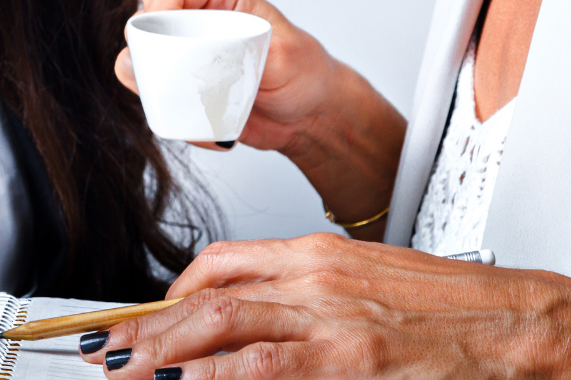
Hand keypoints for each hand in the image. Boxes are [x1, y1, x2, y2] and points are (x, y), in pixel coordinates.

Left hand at [80, 234, 570, 379]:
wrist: (516, 322)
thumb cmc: (447, 306)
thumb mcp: (363, 283)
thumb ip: (305, 293)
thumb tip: (247, 319)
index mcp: (315, 253)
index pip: (221, 261)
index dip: (172, 291)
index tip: (143, 316)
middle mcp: (313, 276)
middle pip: (209, 291)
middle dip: (148, 322)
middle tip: (104, 345)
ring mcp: (330, 317)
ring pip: (224, 321)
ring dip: (164, 347)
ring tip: (121, 367)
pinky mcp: (354, 359)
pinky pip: (269, 365)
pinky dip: (219, 375)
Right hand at [115, 0, 340, 156]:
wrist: (307, 113)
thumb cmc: (303, 70)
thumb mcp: (282, 51)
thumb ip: (240, 46)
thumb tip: (196, 57)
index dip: (157, 10)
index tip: (166, 43)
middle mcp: (190, 15)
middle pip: (142, 27)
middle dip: (153, 60)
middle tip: (187, 86)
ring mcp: (178, 50)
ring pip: (137, 65)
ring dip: (161, 93)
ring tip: (204, 110)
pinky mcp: (176, 82)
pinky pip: (154, 98)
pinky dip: (176, 117)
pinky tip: (211, 126)